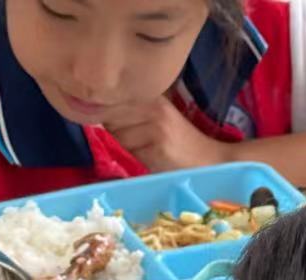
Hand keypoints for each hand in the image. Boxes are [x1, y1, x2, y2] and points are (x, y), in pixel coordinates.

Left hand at [105, 98, 224, 172]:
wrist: (210, 160)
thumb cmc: (181, 142)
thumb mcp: (157, 117)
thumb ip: (130, 111)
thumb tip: (94, 110)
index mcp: (151, 94)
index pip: (111, 94)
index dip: (100, 106)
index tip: (102, 115)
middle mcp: (152, 105)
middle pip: (109, 113)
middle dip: (111, 126)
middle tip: (131, 135)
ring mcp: (155, 125)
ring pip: (117, 133)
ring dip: (123, 143)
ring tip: (144, 147)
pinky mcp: (158, 145)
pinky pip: (130, 150)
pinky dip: (135, 156)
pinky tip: (151, 156)